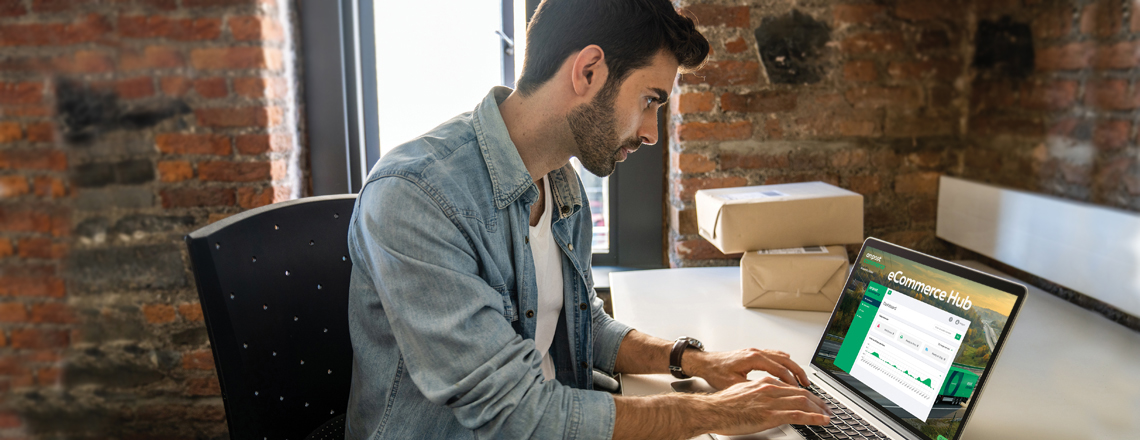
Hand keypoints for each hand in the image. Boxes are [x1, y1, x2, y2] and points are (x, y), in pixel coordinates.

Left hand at [685, 348, 809, 390]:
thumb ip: (752, 388)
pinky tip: (788, 364)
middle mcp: (756, 352)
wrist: (704, 362)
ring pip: (781, 357)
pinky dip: (784, 361)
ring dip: (793, 367)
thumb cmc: (715, 372)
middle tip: (808, 385)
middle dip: (798, 373)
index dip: (791, 382)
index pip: (780, 370)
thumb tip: (768, 396)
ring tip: (802, 379)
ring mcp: (755, 352)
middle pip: (785, 361)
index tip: (800, 392)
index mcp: (754, 359)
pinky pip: (774, 355)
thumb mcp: (734, 384)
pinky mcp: (752, 354)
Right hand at [704, 377, 831, 435]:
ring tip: (828, 414)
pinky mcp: (771, 415)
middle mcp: (770, 388)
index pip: (790, 387)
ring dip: (819, 409)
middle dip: (817, 400)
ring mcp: (771, 401)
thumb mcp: (741, 392)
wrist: (712, 410)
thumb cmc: (722, 405)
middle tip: (826, 407)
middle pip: (800, 393)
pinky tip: (822, 420)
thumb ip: (755, 393)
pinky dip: (814, 417)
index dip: (804, 393)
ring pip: (803, 402)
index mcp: (763, 383)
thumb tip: (762, 399)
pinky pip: (799, 415)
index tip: (812, 399)